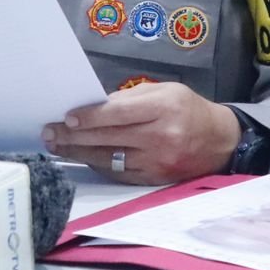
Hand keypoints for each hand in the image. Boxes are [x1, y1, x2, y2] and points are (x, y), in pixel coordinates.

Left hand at [42, 82, 240, 184]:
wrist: (220, 141)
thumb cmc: (188, 109)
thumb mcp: (165, 91)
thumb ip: (130, 98)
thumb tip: (93, 107)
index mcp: (164, 108)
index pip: (118, 114)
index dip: (90, 117)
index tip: (67, 118)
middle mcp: (161, 136)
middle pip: (108, 137)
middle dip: (74, 136)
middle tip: (50, 133)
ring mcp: (158, 161)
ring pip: (109, 158)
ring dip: (79, 152)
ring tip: (57, 145)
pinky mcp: (155, 179)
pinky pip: (119, 173)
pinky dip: (98, 165)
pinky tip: (83, 157)